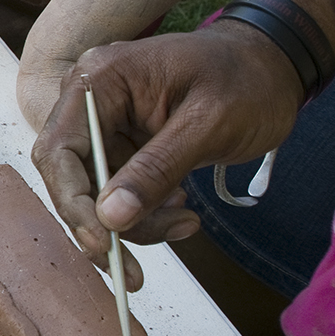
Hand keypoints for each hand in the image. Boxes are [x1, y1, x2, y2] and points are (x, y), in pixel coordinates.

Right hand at [31, 26, 302, 275]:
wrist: (273, 66)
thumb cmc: (247, 82)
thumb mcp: (209, 124)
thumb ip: (157, 169)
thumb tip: (110, 219)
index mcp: (101, 78)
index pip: (60, 149)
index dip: (74, 202)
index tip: (104, 244)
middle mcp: (91, 99)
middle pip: (72, 176)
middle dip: (105, 223)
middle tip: (136, 269)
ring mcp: (106, 124)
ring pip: (96, 193)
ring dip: (134, 223)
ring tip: (185, 221)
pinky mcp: (124, 145)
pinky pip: (119, 192)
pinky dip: (146, 212)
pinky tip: (182, 209)